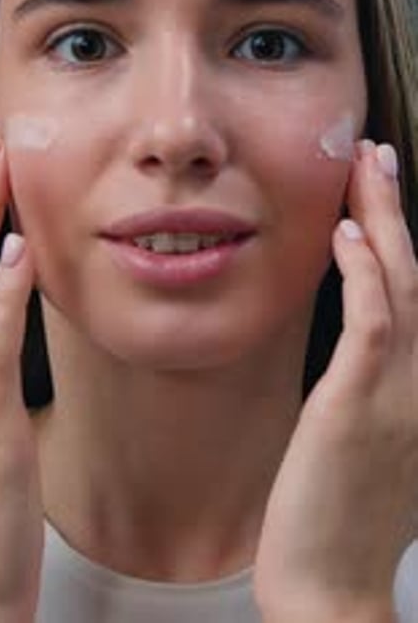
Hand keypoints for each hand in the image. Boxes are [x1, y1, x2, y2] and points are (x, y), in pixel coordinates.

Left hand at [253, 140, 416, 622]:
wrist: (328, 590)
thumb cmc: (339, 518)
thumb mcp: (369, 444)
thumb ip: (373, 391)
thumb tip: (359, 349)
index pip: (416, 296)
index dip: (401, 238)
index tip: (380, 196)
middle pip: (416, 274)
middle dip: (396, 208)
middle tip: (376, 156)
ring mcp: (397, 393)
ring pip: (400, 283)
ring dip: (383, 219)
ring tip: (365, 167)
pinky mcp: (359, 405)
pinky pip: (373, 323)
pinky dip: (365, 272)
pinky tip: (348, 234)